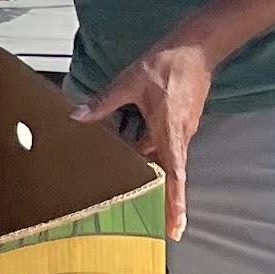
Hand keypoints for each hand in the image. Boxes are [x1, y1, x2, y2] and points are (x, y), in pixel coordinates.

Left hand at [70, 35, 213, 239]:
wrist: (197, 45)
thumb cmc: (167, 63)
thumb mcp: (129, 82)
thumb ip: (104, 103)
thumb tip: (78, 116)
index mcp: (169, 132)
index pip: (174, 176)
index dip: (175, 204)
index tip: (177, 228)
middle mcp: (180, 135)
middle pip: (172, 174)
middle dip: (166, 200)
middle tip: (159, 227)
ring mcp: (183, 128)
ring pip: (167, 157)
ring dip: (158, 175)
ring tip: (144, 196)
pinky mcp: (182, 120)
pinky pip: (166, 143)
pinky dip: (154, 152)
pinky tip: (137, 151)